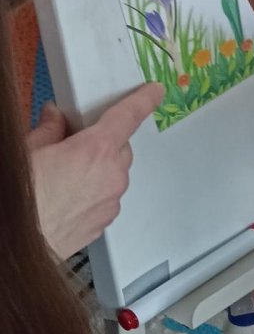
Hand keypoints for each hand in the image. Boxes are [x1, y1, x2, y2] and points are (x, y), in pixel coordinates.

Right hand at [29, 86, 162, 259]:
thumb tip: (55, 116)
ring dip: (98, 169)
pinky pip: (107, 198)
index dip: (143, 100)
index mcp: (96, 150)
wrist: (18, 241)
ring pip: (114, 174)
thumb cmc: (23, 199)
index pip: (128, 116)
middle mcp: (111, 175)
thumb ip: (49, 129)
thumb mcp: (29, 152)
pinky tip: (68, 195)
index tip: (154, 92)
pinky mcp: (104, 222)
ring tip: (64, 176)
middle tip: (73, 145)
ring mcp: (110, 202)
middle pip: (120, 148)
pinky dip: (94, 192)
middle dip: (102, 143)